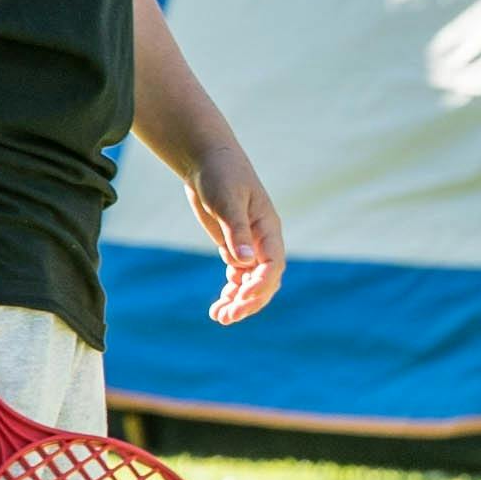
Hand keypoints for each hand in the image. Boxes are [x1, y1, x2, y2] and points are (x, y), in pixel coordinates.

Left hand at [190, 144, 284, 324]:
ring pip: (250, 282)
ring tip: (220, 318)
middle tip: (228, 317)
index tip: (242, 296)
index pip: (273, 264)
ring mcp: (248, 245)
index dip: (261, 284)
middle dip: (249, 301)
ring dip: (239, 302)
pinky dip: (231, 292)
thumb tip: (244, 262)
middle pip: (264, 280)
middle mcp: (262, 241)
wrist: (207, 161)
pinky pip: (238, 276)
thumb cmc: (221, 174)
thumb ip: (236, 231)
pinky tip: (218, 307)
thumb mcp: (228, 201)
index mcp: (268, 229)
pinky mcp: (233, 246)